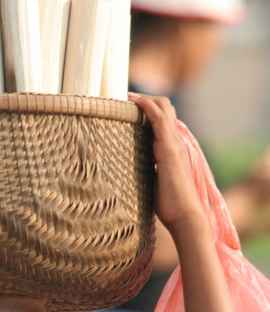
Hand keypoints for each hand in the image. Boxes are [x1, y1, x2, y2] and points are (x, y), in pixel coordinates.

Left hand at [130, 93, 204, 237]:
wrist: (185, 215)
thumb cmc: (170, 205)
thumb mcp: (155, 181)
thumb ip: (148, 170)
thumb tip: (132, 170)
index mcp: (173, 149)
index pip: (164, 120)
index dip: (150, 109)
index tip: (130, 106)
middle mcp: (176, 142)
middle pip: (166, 108)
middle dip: (146, 100)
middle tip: (126, 99)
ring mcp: (174, 144)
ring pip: (163, 109)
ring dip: (144, 100)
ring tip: (127, 96)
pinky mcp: (169, 149)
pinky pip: (158, 120)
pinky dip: (146, 107)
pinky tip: (133, 102)